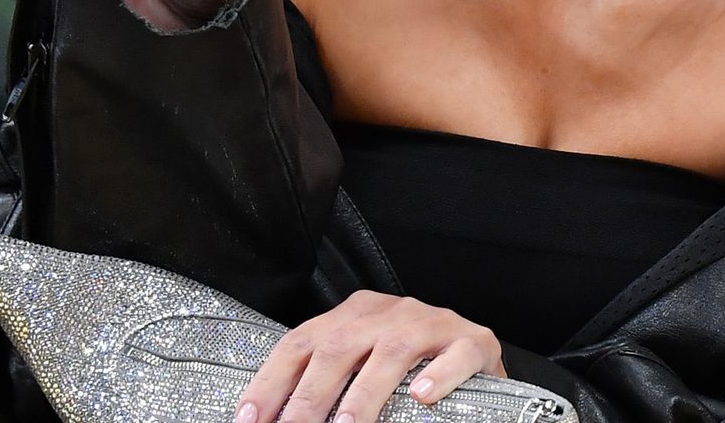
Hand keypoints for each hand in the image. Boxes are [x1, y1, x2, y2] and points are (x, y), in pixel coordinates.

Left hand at [235, 290, 506, 422]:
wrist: (475, 355)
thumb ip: (325, 387)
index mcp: (353, 316)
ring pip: (391, 350)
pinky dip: (440, 374)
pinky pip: (457, 353)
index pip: (300, 343)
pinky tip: (423, 396)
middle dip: (310, 398)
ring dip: (364, 393)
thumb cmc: (410, 370)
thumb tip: (280, 422)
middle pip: (338, 347)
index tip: (249, 420)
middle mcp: (388, 312)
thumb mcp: (359, 369)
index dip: (270, 383)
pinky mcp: (473, 340)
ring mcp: (432, 322)